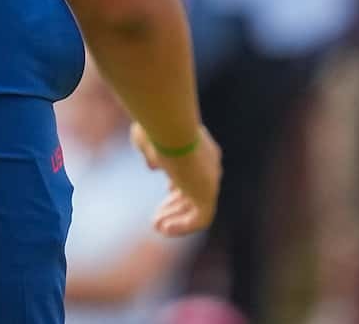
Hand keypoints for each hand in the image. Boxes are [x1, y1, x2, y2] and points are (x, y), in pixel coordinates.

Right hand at [130, 122, 221, 236]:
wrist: (170, 129)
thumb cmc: (155, 129)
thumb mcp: (148, 137)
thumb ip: (151, 150)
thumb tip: (153, 165)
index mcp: (198, 146)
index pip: (194, 170)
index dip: (181, 182)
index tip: (168, 191)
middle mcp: (209, 163)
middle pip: (194, 190)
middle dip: (174, 205)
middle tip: (157, 217)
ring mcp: (210, 180)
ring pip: (195, 206)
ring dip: (176, 218)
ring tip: (157, 227)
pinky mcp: (208, 195)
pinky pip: (200, 218)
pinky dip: (183, 226)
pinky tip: (166, 230)